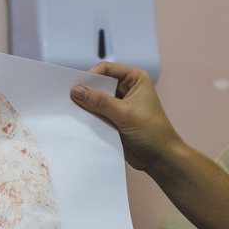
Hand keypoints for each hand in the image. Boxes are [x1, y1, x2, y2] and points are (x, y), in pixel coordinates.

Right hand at [70, 62, 185, 175]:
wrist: (160, 158)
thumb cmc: (152, 132)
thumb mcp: (125, 114)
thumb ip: (100, 102)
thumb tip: (77, 90)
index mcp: (135, 79)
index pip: (107, 69)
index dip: (91, 75)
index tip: (76, 86)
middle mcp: (127, 90)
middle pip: (100, 84)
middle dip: (87, 91)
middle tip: (68, 97)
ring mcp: (120, 106)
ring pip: (97, 100)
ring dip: (87, 106)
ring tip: (71, 110)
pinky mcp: (115, 121)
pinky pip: (98, 115)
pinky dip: (89, 117)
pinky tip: (78, 121)